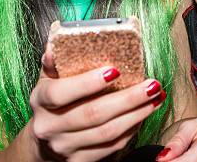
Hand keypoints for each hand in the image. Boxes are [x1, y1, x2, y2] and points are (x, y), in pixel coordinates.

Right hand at [27, 45, 165, 161]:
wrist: (43, 141)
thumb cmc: (54, 101)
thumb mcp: (49, 79)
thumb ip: (55, 63)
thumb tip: (55, 46)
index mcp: (41, 100)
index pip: (61, 93)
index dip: (88, 83)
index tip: (115, 71)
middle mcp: (50, 126)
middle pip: (93, 114)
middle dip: (128, 99)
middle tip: (152, 85)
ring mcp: (65, 147)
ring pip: (107, 133)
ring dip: (137, 114)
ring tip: (156, 98)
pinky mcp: (79, 161)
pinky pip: (111, 148)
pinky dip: (131, 130)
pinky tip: (144, 114)